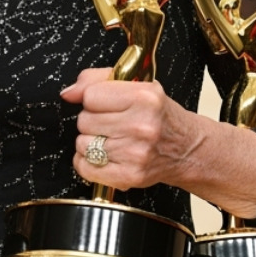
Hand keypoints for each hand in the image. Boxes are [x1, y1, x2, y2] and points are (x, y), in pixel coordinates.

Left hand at [59, 67, 197, 190]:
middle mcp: (141, 125)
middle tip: (113, 123)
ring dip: (92, 142)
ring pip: (83, 144)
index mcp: (144, 97)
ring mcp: (135, 153)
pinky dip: (89, 163)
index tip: (107, 104)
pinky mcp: (129, 176)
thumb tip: (68, 93)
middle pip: (84, 120)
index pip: (90, 96)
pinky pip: (85, 167)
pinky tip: (106, 156)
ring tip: (113, 139)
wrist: (187, 149)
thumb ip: (97, 80)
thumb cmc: (160, 116)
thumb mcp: (138, 86)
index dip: (94, 99)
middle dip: (93, 121)